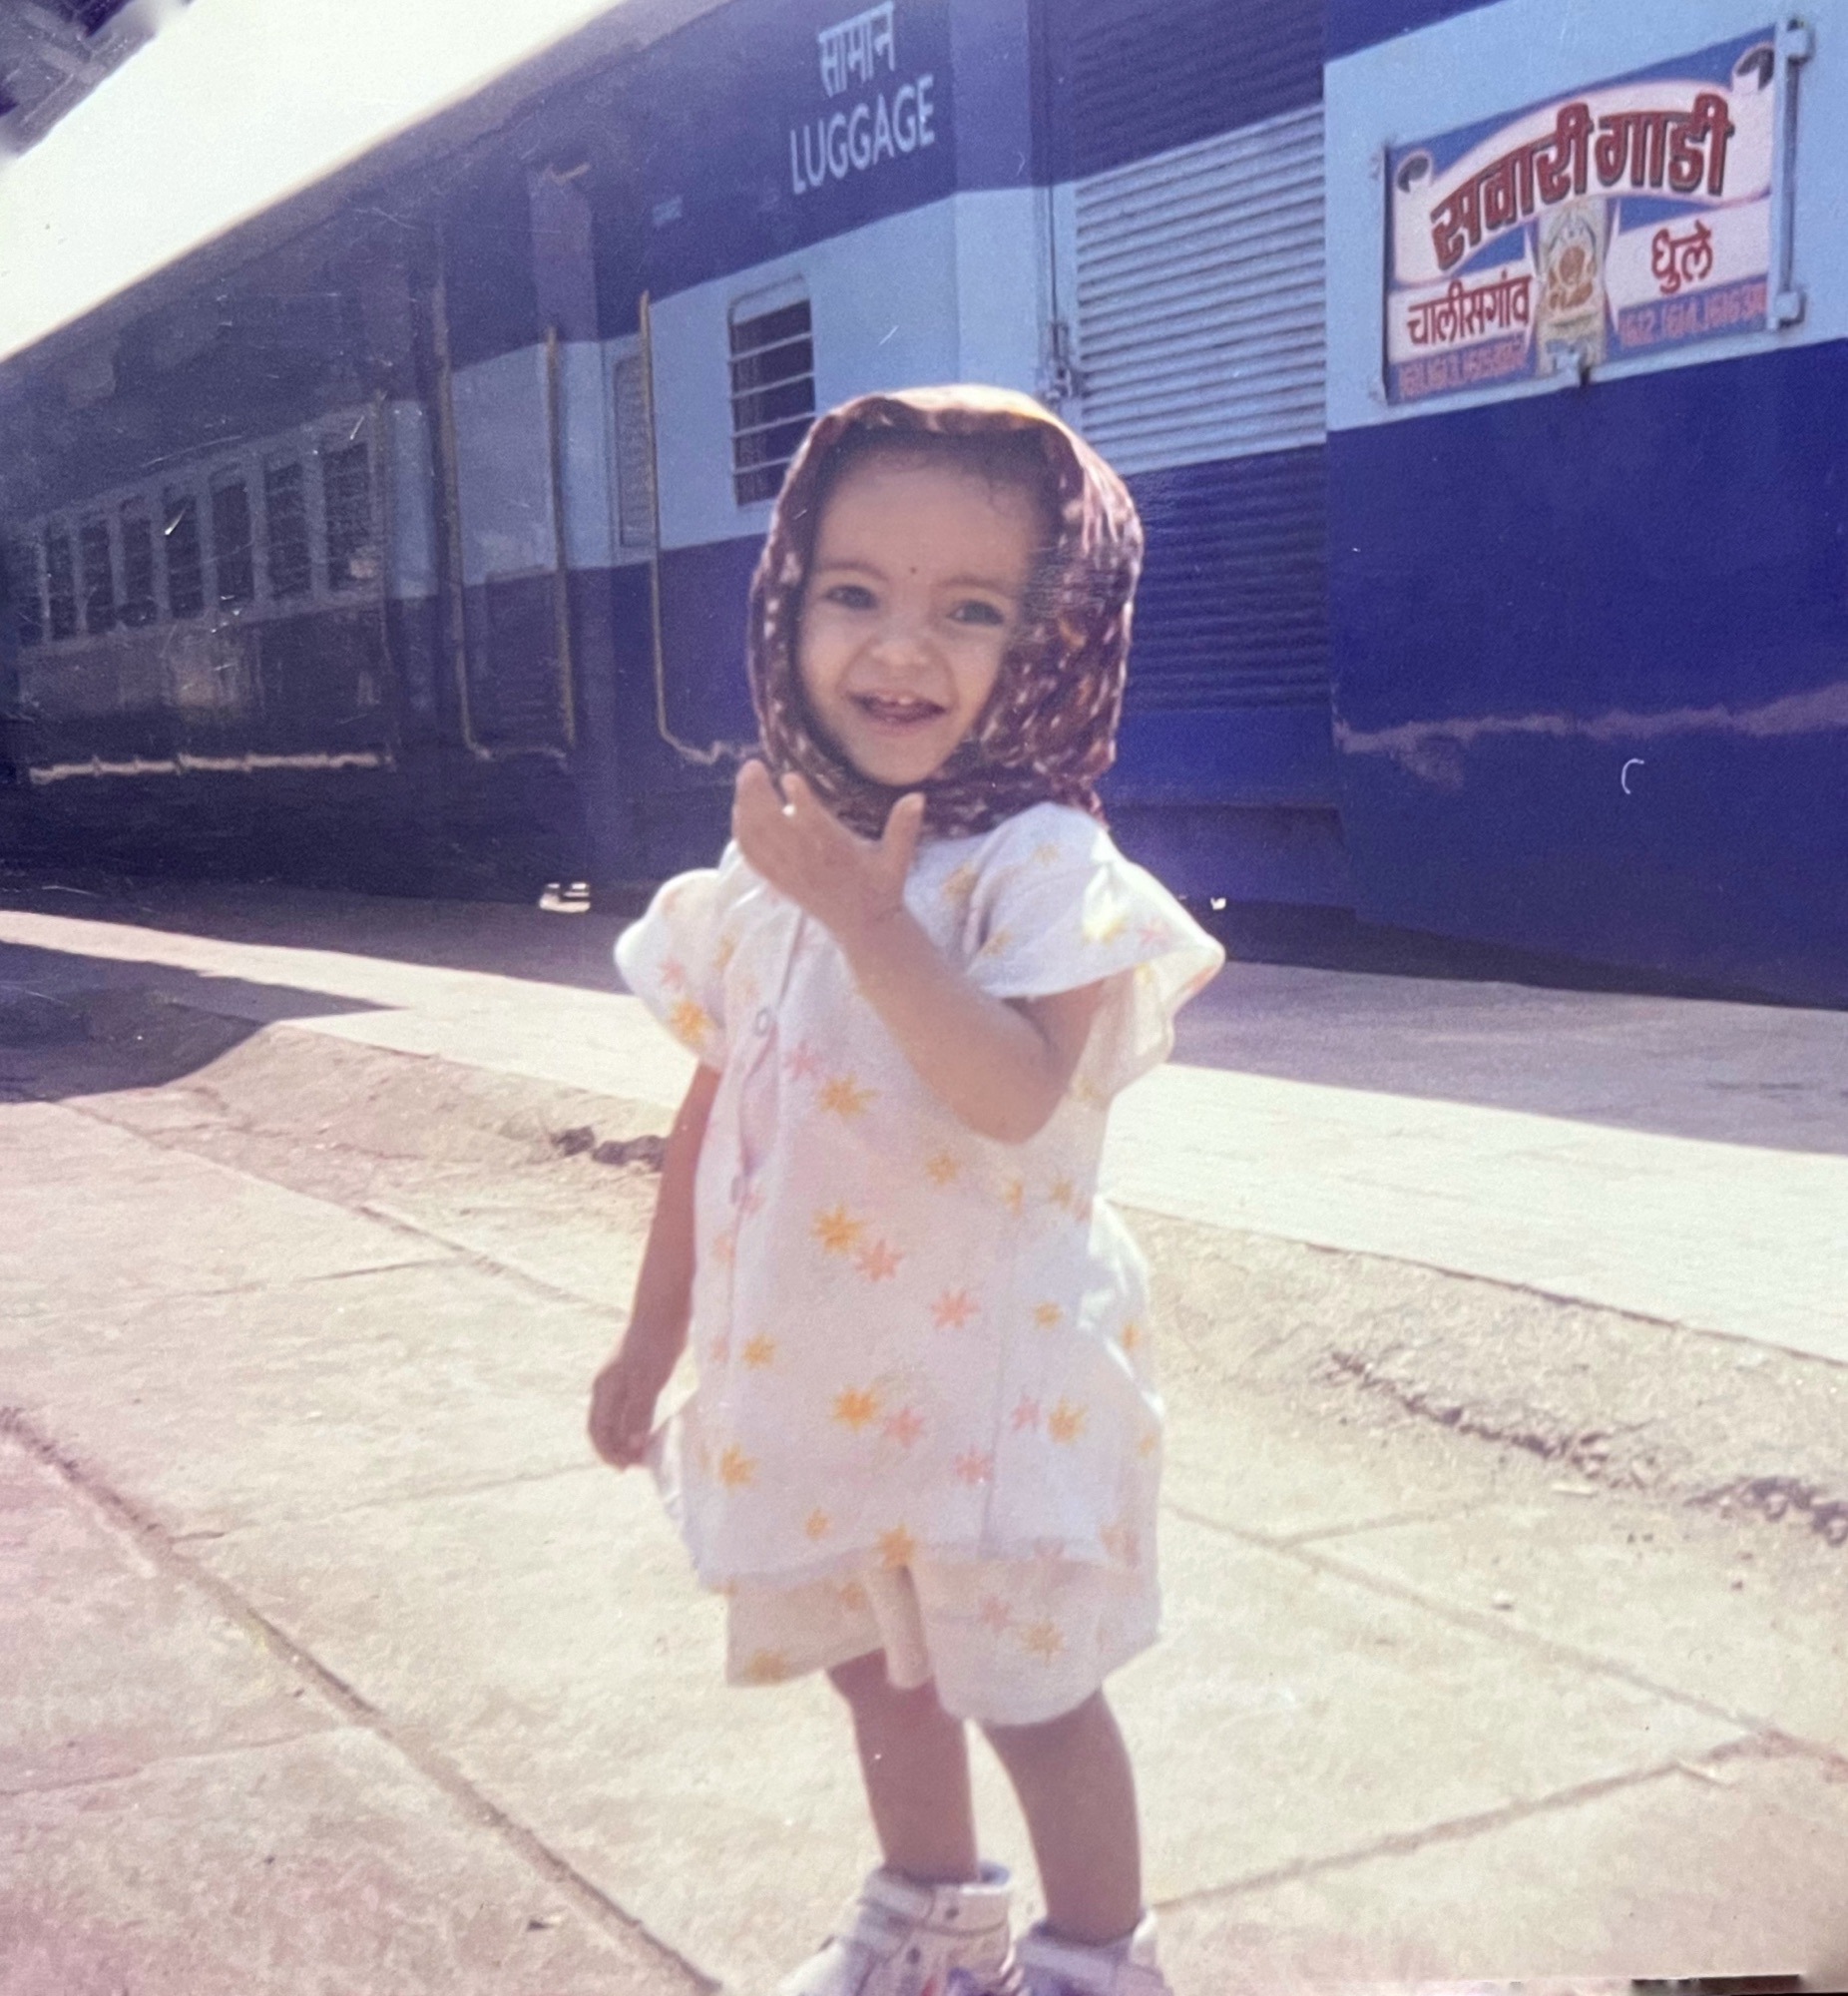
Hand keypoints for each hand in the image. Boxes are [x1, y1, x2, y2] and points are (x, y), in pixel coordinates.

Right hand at [588, 1318, 683, 1468]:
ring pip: (614, 1418)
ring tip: (643, 1453)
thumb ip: (638, 1413)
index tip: (629, 1467)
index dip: (609, 1452)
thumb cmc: (655, 1345)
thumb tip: (631, 1446)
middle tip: (636, 1465)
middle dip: (615, 1449)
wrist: (663, 1310)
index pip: (598, 1431)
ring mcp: (619, 1380)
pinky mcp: (634, 1375)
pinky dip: (634, 1424)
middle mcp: (606, 1387)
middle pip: (602, 1427)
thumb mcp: (648, 1381)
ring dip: (624, 1438)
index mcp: (604, 1390)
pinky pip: (627, 1407)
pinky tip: (650, 1429)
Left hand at [731, 760, 924, 946]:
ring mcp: (791, 874)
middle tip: (752, 764)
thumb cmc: (882, 887)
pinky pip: (752, 857)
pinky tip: (739, 810)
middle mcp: (809, 863)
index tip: (788, 777)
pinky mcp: (780, 882)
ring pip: (758, 839)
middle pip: (774, 827)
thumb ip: (905, 827)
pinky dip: (741, 833)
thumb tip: (918, 796)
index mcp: (837, 854)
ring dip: (745, 806)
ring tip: (746, 776)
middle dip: (758, 794)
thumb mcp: (898, 858)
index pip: (814, 826)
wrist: (864, 928)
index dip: (800, 801)